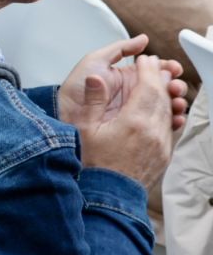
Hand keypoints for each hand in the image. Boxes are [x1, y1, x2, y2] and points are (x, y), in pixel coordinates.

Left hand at [59, 36, 189, 133]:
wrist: (67, 117)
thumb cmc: (77, 88)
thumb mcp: (95, 61)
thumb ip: (119, 49)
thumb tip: (143, 39)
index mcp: (128, 77)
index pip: (154, 71)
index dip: (166, 69)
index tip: (174, 69)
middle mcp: (134, 93)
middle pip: (163, 88)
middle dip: (174, 85)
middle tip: (176, 86)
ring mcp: (136, 110)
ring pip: (164, 105)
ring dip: (174, 102)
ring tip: (176, 101)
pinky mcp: (135, 126)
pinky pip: (158, 124)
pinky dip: (170, 121)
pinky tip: (174, 118)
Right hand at [63, 50, 182, 187]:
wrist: (109, 195)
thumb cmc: (94, 165)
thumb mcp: (85, 129)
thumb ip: (93, 101)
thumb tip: (96, 78)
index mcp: (134, 122)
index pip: (148, 87)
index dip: (148, 69)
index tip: (145, 59)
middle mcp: (153, 132)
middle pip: (162, 97)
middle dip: (158, 78)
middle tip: (153, 66)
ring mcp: (162, 144)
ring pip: (169, 112)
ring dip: (164, 95)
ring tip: (156, 84)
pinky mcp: (164, 154)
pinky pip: (169, 127)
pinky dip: (165, 113)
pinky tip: (159, 109)